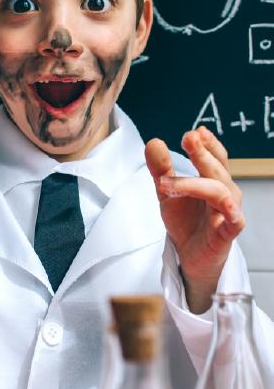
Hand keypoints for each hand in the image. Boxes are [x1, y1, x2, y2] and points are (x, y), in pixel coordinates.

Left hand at [145, 126, 243, 312]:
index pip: (216, 156)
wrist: (190, 256)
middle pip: (217, 168)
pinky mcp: (228, 232)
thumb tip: (153, 142)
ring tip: (164, 183)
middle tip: (188, 138)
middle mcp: (224, 192)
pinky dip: (228, 209)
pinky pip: (234, 218)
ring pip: (220, 190)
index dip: (208, 143)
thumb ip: (161, 168)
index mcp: (211, 179)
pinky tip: (218, 204)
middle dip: (203, 152)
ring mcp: (228, 212)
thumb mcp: (167, 191)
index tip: (195, 132)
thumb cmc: (185, 220)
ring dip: (192, 183)